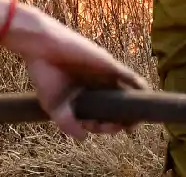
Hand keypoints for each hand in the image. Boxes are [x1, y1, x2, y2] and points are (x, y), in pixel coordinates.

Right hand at [0, 4, 147, 138]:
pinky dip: (139, 88)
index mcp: (82, 95)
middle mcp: (95, 86)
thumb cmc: (44, 74)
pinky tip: (145, 100)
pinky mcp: (109, 65)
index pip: (98, 117)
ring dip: (132, 109)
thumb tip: (85, 137)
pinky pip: (130, 77)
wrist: (41, 47)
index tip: (95, 129)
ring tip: (135, 123)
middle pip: (114, 108)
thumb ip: (68, 124)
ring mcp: (104, 76)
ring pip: (125, 94)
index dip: (101, 127)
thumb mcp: (54, 106)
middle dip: (120, 122)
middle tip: (122, 129)